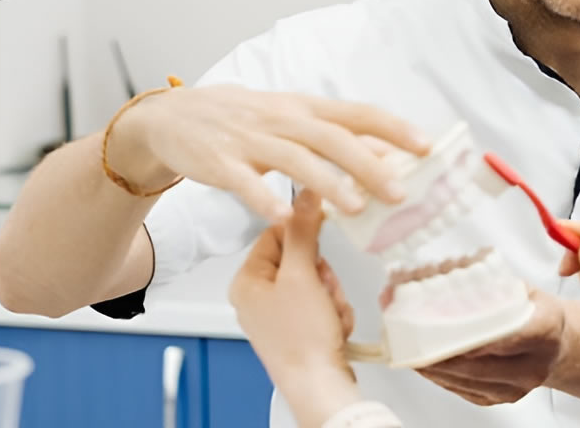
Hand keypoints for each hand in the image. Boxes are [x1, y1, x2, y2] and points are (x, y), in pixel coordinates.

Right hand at [112, 83, 429, 221]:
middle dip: (368, 164)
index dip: (391, 128)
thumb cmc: (241, 119)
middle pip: (332, 139)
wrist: (173, 117)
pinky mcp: (221, 163)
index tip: (425, 145)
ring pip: (295, 160)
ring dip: (327, 183)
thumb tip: (383, 155)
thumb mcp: (287, 117)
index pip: (355, 114)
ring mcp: (250, 141)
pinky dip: (263, 198)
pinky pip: (245, 183)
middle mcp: (281, 121)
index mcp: (302, 109)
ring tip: (356, 207)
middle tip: (399, 192)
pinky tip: (280, 217)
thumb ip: (330, 135)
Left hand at [228, 191, 364, 426]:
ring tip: (329, 313)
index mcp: (246, 280)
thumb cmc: (301, 339)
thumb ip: (304, 231)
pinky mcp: (297, 330)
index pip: (275, 233)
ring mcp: (277, 315)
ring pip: (316, 281)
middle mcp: (257, 296)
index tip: (321, 236)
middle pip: (300, 258)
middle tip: (323, 290)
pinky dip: (333, 312)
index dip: (303, 234)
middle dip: (322, 275)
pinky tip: (333, 326)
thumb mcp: (303, 275)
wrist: (317, 385)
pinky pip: (321, 304)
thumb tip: (305, 194)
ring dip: (331, 294)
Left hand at [416, 289, 569, 405]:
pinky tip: (425, 363)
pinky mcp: (502, 398)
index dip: (475, 337)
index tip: (445, 332)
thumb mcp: (521, 287)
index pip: (508, 335)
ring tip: (409, 349)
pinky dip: (441, 376)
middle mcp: (535, 364)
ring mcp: (519, 387)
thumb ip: (489, 283)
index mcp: (546, 328)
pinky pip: (464, 390)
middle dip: (441, 352)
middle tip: (411, 339)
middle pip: (480, 364)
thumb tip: (443, 272)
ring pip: (467, 380)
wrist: (558, 342)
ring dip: (434, 366)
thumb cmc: (533, 309)